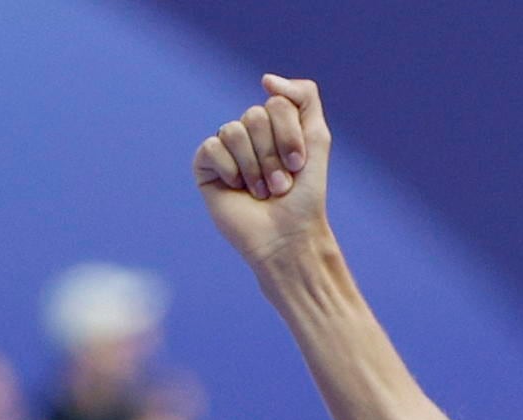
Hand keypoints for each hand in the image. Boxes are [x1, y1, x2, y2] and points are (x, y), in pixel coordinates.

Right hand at [194, 71, 333, 270]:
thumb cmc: (304, 196)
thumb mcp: (317, 139)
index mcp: (272, 125)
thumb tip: (265, 79)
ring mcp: (225, 149)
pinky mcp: (205, 166)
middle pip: (254, 116)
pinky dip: (230, 170)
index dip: (289, 136)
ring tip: (262, 192)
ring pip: (233, 131)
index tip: (298, 166)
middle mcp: (248, 133)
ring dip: (254, 167)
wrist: (287, 238)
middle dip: (273, 155)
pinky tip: (237, 189)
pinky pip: (212, 147)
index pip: (276, 103)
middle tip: (279, 185)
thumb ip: (305, 97)